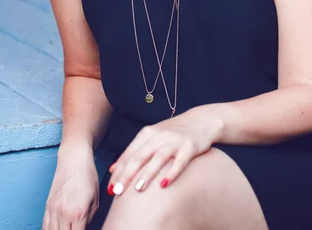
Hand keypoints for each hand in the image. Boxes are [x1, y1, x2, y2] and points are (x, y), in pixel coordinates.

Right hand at [42, 142, 98, 229]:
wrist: (74, 158)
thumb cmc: (88, 177)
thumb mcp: (95, 200)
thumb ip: (89, 220)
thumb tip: (84, 229)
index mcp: (78, 213)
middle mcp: (63, 213)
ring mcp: (52, 210)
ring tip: (68, 228)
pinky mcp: (47, 206)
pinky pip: (44, 227)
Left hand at [107, 107, 221, 194]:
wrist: (201, 120)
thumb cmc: (173, 133)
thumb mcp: (152, 138)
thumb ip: (134, 152)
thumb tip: (113, 169)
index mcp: (147, 133)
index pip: (129, 154)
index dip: (119, 172)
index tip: (110, 189)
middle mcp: (159, 135)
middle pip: (140, 156)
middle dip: (127, 175)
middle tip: (118, 192)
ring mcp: (175, 140)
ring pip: (158, 158)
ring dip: (147, 173)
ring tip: (138, 189)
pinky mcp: (189, 146)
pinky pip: (180, 161)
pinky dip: (172, 172)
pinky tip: (164, 184)